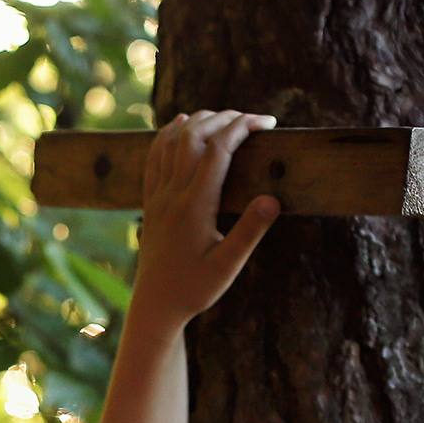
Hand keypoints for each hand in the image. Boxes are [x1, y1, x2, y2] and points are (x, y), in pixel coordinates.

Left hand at [128, 109, 280, 328]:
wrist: (155, 306)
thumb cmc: (194, 290)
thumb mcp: (228, 266)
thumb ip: (250, 231)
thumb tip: (272, 198)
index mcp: (195, 205)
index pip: (219, 150)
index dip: (244, 127)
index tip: (268, 122)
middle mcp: (172, 194)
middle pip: (194, 136)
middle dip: (224, 118)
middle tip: (253, 118)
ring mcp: (158, 196)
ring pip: (172, 141)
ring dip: (198, 121)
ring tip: (224, 116)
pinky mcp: (150, 202)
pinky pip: (155, 157)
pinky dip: (168, 134)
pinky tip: (180, 124)